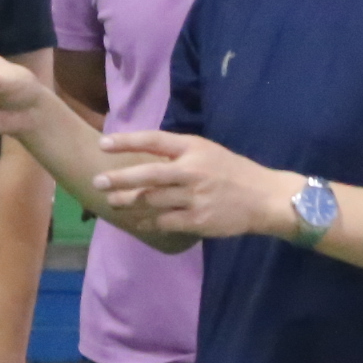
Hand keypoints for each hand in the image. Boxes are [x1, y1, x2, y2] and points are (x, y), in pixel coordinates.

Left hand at [94, 131, 287, 241]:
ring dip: (130, 202)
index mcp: (194, 149)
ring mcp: (195, 198)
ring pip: (153, 200)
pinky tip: (137, 222)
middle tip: (97, 182)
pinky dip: (148, 222)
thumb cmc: (233, 172)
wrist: (265, 198)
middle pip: (149, 175)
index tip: (103, 144)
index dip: (127, 141)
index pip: (155, 141)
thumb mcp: (208, 152)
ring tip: (113, 203)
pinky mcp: (198, 221)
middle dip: (119, 179)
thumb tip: (145, 156)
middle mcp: (193, 171)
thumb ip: (180, 154)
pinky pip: (165, 222)